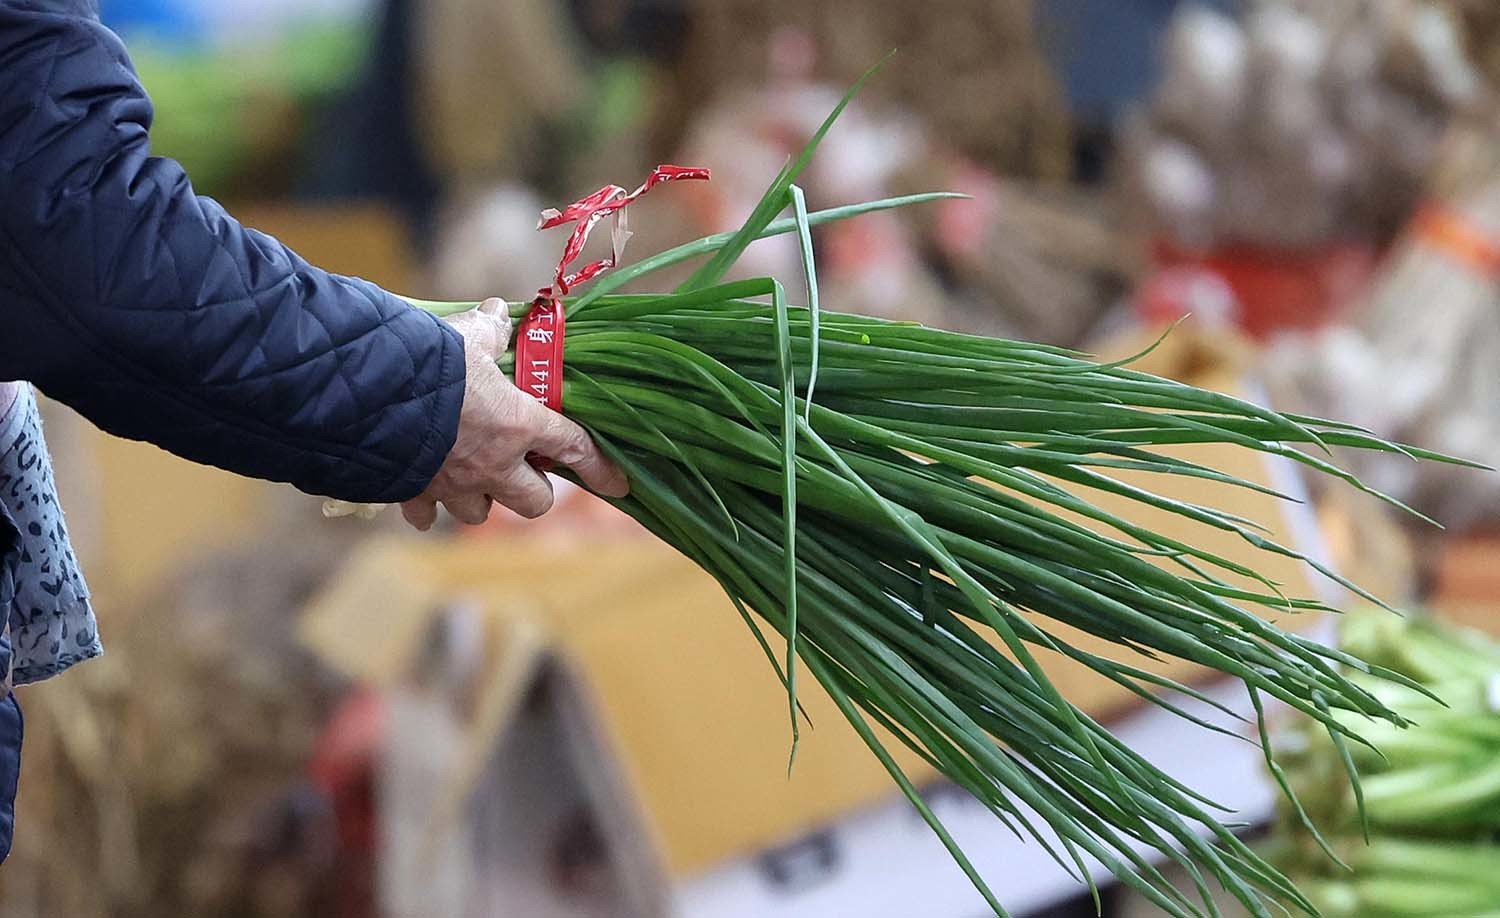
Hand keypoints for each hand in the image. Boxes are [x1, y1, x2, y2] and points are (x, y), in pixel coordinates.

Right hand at [399, 298, 627, 529]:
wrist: (366, 392)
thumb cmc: (428, 361)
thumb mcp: (467, 337)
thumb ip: (489, 332)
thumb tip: (498, 315)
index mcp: (519, 424)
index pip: (574, 449)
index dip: (600, 468)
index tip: (618, 484)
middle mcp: (493, 464)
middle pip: (534, 503)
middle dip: (534, 490)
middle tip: (525, 469)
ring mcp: (454, 484)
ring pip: (481, 515)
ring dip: (482, 499)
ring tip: (472, 478)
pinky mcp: (415, 493)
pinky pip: (427, 516)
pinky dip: (427, 509)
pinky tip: (424, 494)